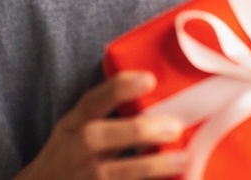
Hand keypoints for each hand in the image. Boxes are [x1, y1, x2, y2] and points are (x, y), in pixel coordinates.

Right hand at [15, 71, 187, 179]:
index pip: (91, 102)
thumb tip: (153, 89)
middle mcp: (73, 152)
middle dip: (135, 131)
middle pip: (96, 138)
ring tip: (182, 160)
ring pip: (111, 173)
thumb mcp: (74, 129)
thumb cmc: (68, 156)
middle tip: (174, 126)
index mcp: (71, 126)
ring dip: (148, 167)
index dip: (118, 89)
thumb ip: (103, 115)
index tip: (149, 79)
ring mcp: (80, 178)